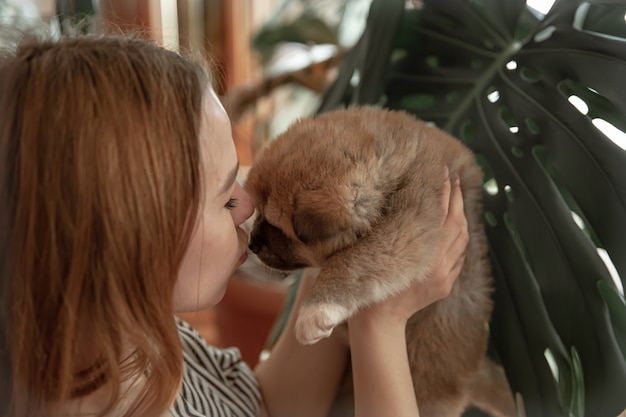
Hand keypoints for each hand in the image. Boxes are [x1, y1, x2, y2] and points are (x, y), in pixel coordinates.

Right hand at [352, 169, 468, 326]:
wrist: (379, 322)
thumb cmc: (368, 284)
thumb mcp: (371, 251)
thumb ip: (386, 227)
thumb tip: (395, 200)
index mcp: (420, 251)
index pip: (438, 212)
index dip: (443, 189)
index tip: (444, 170)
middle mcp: (438, 262)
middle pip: (456, 222)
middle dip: (457, 198)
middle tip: (455, 177)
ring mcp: (445, 274)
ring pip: (463, 238)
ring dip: (462, 215)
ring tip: (458, 197)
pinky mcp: (446, 284)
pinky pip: (461, 255)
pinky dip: (461, 237)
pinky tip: (456, 227)